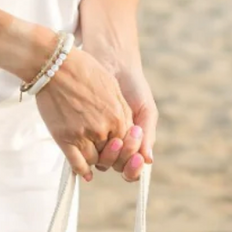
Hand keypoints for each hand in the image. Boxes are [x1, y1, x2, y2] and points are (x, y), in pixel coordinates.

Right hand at [35, 47, 132, 182]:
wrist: (56, 65)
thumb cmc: (85, 70)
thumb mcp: (112, 87)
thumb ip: (121, 111)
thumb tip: (128, 129)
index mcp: (118, 117)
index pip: (126, 144)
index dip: (122, 146)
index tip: (115, 144)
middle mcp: (103, 130)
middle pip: (111, 154)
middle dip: (107, 153)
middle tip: (101, 147)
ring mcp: (83, 136)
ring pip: (95, 161)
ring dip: (94, 158)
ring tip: (89, 150)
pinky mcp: (65, 139)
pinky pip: (77, 164)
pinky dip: (83, 171)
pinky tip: (85, 173)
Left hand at [87, 47, 157, 182]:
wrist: (112, 63)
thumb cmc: (133, 86)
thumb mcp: (145, 109)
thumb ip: (148, 133)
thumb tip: (148, 160)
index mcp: (133, 145)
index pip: (133, 168)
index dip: (134, 168)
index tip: (137, 159)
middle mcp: (116, 147)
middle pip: (118, 167)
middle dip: (123, 158)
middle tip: (125, 141)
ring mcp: (99, 141)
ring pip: (102, 162)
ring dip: (108, 155)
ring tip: (114, 138)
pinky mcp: (83, 134)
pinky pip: (84, 150)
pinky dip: (89, 150)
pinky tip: (95, 141)